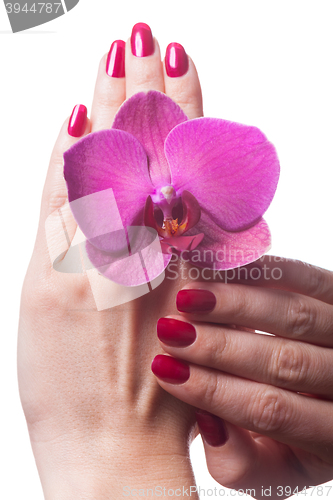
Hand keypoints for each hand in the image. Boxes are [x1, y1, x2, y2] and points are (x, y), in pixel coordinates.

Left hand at [18, 25, 202, 499]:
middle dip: (148, 89)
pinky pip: (61, 205)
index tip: (183, 65)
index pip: (184, 164)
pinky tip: (72, 115)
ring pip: (105, 167)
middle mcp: (148, 252)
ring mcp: (97, 263)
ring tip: (114, 57)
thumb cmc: (165, 399)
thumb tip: (178, 210)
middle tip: (148, 40)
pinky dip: (69, 157)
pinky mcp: (52, 284)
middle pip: (149, 153)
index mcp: (184, 259)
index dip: (184, 109)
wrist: (122, 455)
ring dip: (109, 105)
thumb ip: (181, 257)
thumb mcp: (191, 317)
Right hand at [152, 257, 332, 498]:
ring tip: (189, 298)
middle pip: (285, 362)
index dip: (214, 390)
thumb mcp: (273, 466)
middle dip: (220, 346)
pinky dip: (264, 270)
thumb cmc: (293, 430)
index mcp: (332, 437)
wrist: (329, 389)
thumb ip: (239, 461)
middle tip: (172, 331)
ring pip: (296, 315)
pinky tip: (224, 270)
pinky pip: (307, 276)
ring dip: (237, 304)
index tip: (166, 370)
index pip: (271, 411)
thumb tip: (205, 418)